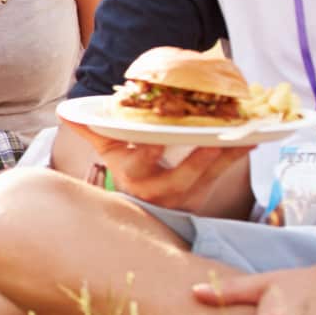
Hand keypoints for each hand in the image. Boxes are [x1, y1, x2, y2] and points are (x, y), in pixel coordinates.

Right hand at [68, 124, 249, 212]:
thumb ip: (92, 130)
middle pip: (179, 177)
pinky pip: (221, 177)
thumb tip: (64, 111)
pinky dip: (236, 158)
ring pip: (206, 178)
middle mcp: (157, 191)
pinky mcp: (201, 197)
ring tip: (242, 138)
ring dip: (225, 157)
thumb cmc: (126, 169)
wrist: (143, 203)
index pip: (138, 164)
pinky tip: (251, 141)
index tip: (156, 142)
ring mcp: (182, 197)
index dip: (148, 154)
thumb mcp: (109, 152)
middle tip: (213, 141)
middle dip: (197, 162)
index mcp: (131, 176)